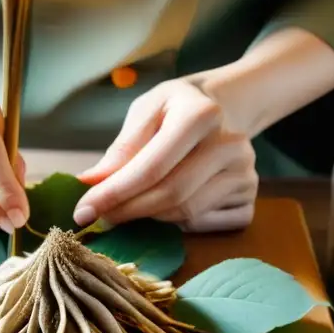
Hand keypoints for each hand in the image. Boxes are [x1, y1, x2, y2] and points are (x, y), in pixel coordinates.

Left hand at [73, 79, 257, 231]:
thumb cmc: (176, 109)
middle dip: (128, 211)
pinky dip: (178, 223)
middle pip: (171, 195)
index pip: (151, 167)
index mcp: (202, 114)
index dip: (114, 193)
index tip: (82, 211)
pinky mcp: (251, 198)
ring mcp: (247, 174)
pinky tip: (167, 205)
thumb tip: (91, 181)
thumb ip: (121, 147)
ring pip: (185, 214)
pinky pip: (204, 225)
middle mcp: (232, 144)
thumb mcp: (146, 111)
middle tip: (100, 217)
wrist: (224, 107)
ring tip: (131, 206)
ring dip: (150, 217)